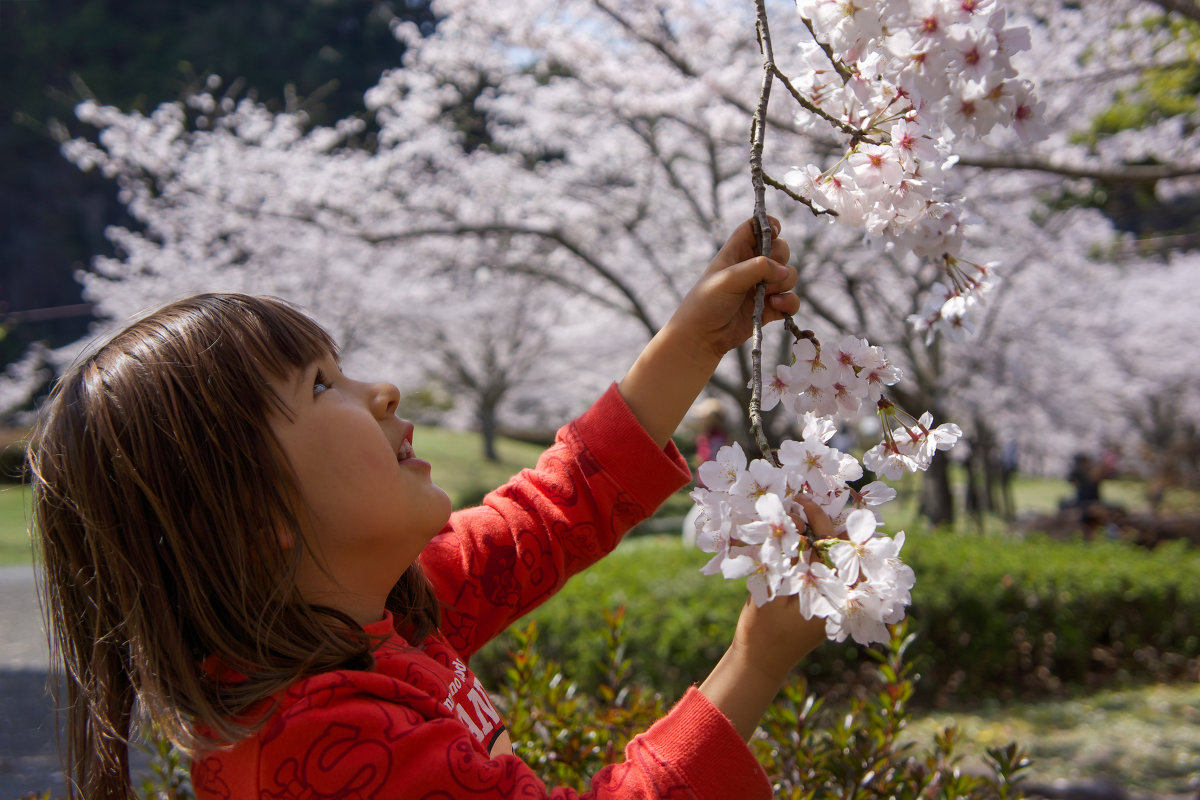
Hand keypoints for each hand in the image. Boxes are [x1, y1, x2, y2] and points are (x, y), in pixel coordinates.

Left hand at [618, 218, 799, 447]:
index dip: (768, 224)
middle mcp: (751, 267)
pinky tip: (776, 307)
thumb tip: (783, 271)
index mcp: (737, 252)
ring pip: (788, 275)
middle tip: (769, 272)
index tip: (776, 230)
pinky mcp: (769, 308)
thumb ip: (757, 268)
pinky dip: (789, 303)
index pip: (756, 228)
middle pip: (779, 249)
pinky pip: (790, 300)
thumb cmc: (707, 303)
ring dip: (785, 283)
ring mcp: (762, 288)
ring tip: (770, 295)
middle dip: (781, 258)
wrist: (702, 337)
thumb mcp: (728, 279)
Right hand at [698, 496, 834, 741]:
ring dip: (817, 534)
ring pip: (831, 556)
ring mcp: (833, 598)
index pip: (834, 544)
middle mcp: (841, 594)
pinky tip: (795, 538)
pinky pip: (822, 568)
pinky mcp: (822, 599)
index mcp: (836, 593)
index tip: (799, 500)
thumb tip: (795, 523)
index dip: (818, 517)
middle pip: (839, 547)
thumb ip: (789, 557)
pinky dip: (811, 550)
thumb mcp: (775, 588)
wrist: (759, 662)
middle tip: (798, 503)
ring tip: (796, 515)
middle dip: (821, 521)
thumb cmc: (766, 630)